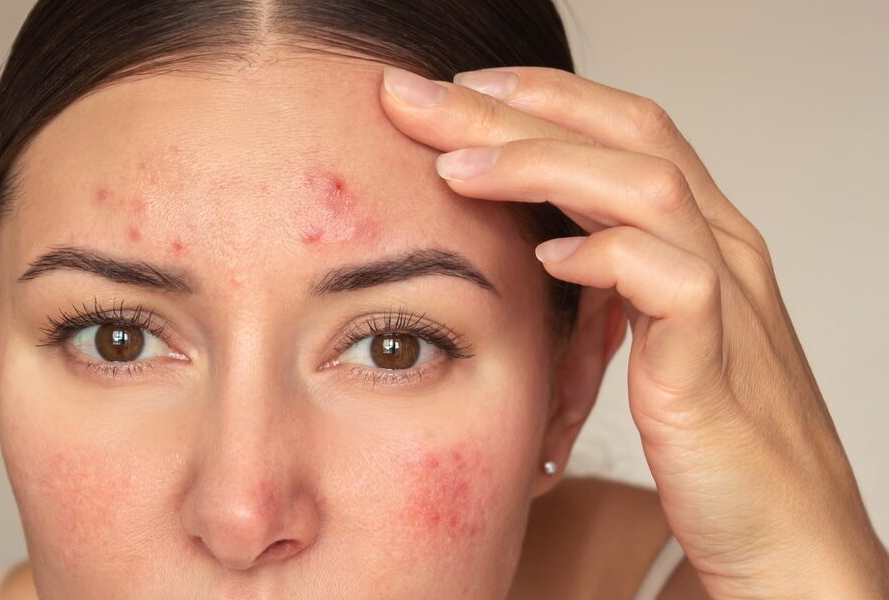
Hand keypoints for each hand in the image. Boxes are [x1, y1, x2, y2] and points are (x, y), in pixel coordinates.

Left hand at [377, 65, 888, 597]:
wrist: (786, 534)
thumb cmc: (712, 442)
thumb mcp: (648, 341)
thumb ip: (607, 285)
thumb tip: (535, 249)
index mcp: (701, 236)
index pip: (625, 127)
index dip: (543, 97)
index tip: (455, 90)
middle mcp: (723, 249)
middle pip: (624, 135)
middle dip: (513, 109)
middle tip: (419, 97)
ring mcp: (729, 302)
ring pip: (646, 187)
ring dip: (542, 166)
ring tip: (453, 166)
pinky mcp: (717, 369)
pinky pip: (675, 284)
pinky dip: (607, 258)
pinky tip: (546, 259)